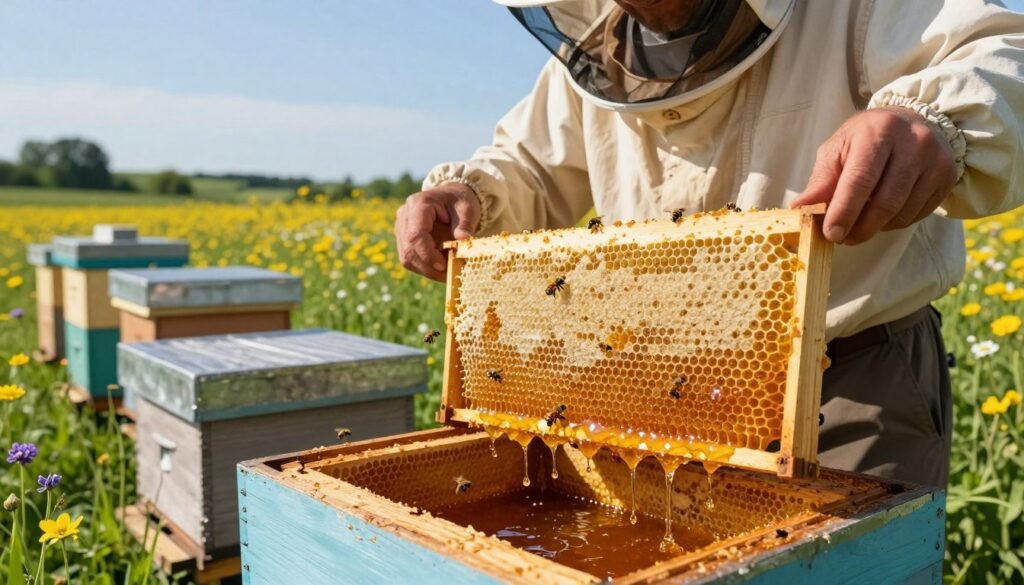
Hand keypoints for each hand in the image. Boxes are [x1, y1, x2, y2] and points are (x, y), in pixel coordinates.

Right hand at [395, 183, 480, 280]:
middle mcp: (404, 216)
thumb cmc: (459, 201)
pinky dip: (426, 267)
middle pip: (409, 249)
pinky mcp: (403, 239)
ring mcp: (401, 228)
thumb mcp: (468, 208)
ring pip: (407, 258)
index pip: (415, 235)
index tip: (443, 266)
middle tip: (451, 274)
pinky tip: (442, 266)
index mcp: (418, 204)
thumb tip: (463, 239)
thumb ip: (466, 223)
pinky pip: (410, 260)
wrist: (450, 197)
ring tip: (449, 270)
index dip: (427, 254)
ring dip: (428, 270)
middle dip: (429, 267)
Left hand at [790, 107, 957, 244]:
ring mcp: (936, 159)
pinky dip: (894, 223)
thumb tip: (800, 209)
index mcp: (880, 130)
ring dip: (876, 228)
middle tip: (842, 239)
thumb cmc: (866, 138)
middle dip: (860, 228)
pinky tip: (883, 215)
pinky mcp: (948, 176)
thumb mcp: (838, 149)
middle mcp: (914, 141)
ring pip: (902, 212)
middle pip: (886, 201)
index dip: (844, 211)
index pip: (861, 179)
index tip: (831, 234)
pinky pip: (917, 215)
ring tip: (860, 225)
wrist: (911, 121)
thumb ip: (821, 180)